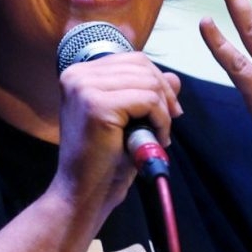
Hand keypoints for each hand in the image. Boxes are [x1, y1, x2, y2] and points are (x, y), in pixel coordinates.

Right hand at [52, 51, 180, 216]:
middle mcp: (76, 76)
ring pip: (147, 83)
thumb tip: (174, 77)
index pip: (132, 59)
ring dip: (163, 110)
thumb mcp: (128, 119)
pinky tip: (156, 139)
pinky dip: (160, 120)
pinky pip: (148, 100)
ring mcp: (84, 89)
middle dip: (164, 94)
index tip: (168, 110)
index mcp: (78, 75)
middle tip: (168, 123)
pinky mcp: (97, 106)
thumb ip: (147, 94)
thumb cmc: (102, 159)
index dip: (156, 81)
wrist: (82, 192)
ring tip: (158, 135)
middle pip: (141, 66)